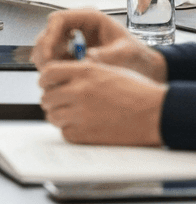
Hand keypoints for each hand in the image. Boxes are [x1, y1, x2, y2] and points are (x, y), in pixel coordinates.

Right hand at [31, 9, 167, 80]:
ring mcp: (73, 36)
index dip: (50, 36)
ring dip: (47, 59)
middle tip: (49, 69)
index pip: (58, 19)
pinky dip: (54, 65)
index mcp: (90, 17)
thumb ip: (108, 55)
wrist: (144, 66)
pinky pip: (54, 55)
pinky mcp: (72, 49)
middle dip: (45, 50)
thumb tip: (87, 59)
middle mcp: (78, 23)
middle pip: (48, 31)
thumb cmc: (137, 56)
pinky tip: (62, 75)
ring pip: (47, 44)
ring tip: (56, 74)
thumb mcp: (125, 54)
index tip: (50, 56)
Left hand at [38, 59, 166, 144]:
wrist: (158, 113)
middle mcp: (79, 90)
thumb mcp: (108, 69)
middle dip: (53, 100)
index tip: (48, 85)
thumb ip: (82, 73)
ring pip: (52, 115)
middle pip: (47, 96)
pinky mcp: (85, 134)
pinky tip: (83, 128)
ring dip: (59, 116)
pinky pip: (65, 133)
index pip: (48, 72)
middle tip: (61, 103)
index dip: (46, 80)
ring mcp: (80, 113)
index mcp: (84, 71)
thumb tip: (60, 79)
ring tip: (72, 116)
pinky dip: (70, 131)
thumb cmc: (139, 92)